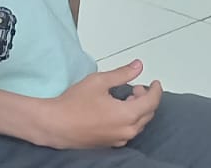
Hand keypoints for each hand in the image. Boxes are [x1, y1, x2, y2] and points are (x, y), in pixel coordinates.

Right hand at [37, 60, 162, 149]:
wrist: (55, 125)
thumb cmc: (74, 103)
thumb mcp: (98, 82)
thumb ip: (122, 74)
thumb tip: (138, 66)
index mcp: (128, 114)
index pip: (152, 102)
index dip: (155, 90)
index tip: (155, 83)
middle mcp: (128, 130)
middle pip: (148, 114)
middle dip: (145, 99)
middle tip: (135, 88)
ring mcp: (120, 139)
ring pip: (139, 124)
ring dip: (137, 110)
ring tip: (125, 99)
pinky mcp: (111, 144)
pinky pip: (128, 131)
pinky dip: (130, 120)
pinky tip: (117, 112)